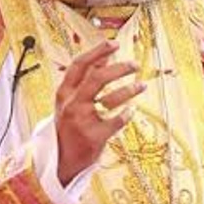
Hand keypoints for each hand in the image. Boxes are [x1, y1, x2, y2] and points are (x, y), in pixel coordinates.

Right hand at [55, 40, 145, 185]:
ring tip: (142, 85)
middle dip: (119, 68)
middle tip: (135, 64)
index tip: (114, 43)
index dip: (97, 51)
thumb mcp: (70, 101)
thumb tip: (104, 56)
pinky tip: (131, 110)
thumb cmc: (69, 126)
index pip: (79, 64)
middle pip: (97, 77)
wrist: (61, 160)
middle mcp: (71, 104)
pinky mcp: (93, 137)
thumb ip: (85, 79)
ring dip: (130, 90)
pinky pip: (117, 121)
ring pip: (110, 98)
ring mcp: (81, 121)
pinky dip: (127, 114)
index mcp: (64, 93)